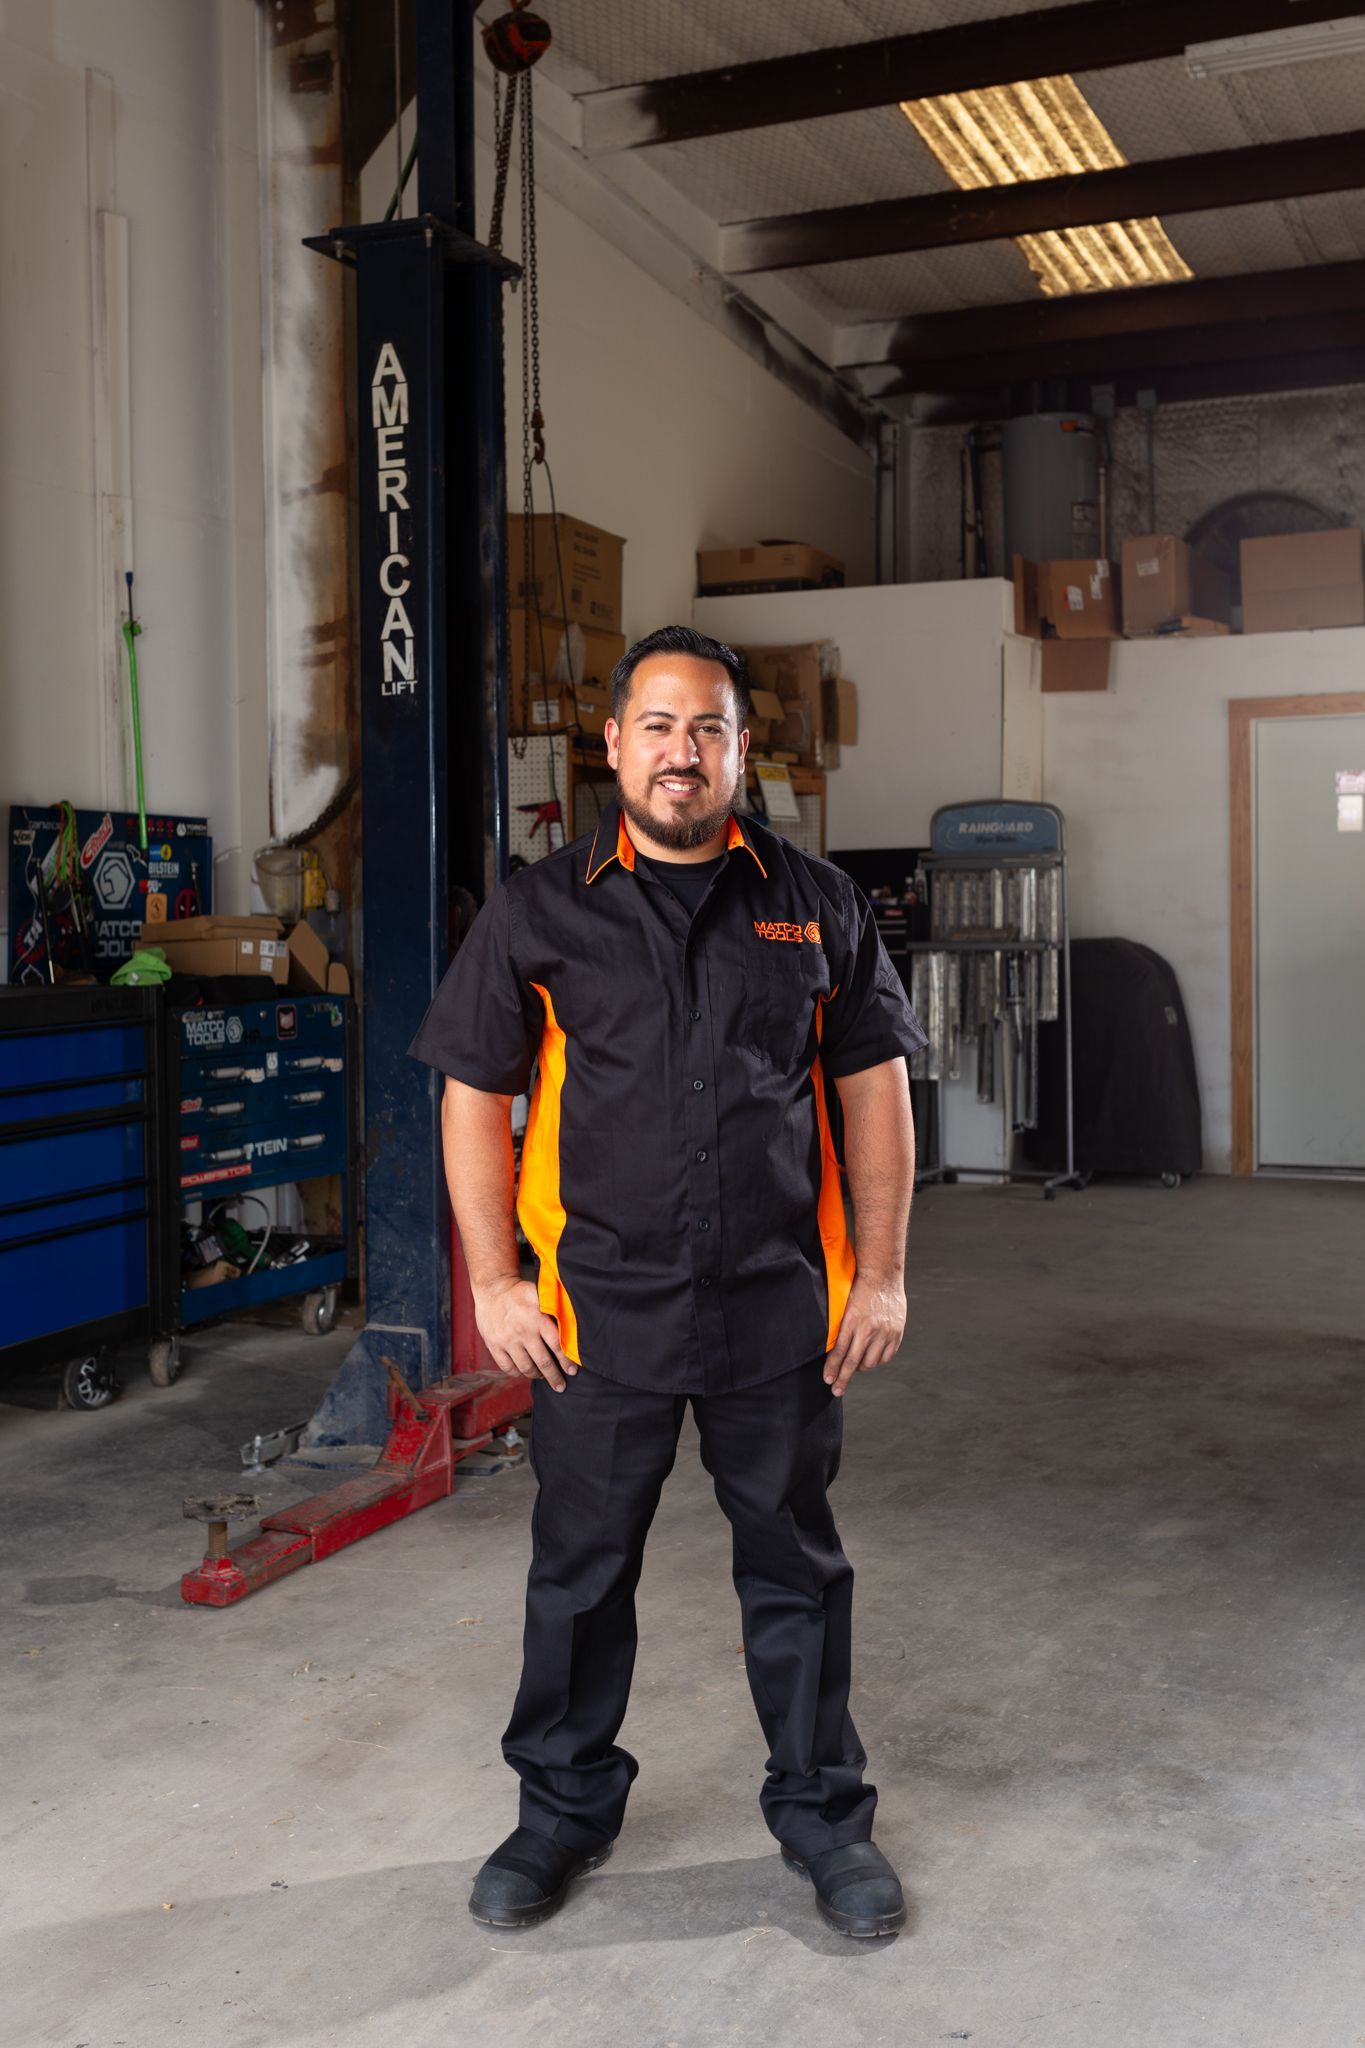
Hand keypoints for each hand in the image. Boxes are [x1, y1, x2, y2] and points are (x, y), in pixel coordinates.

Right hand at [474, 1277, 575, 1392]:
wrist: (492, 1288)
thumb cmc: (520, 1292)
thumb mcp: (540, 1296)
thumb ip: (554, 1311)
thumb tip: (572, 1326)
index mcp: (538, 1319)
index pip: (557, 1346)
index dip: (566, 1362)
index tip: (572, 1371)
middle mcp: (523, 1332)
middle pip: (543, 1362)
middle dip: (554, 1377)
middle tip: (560, 1386)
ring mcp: (508, 1341)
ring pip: (526, 1367)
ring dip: (537, 1375)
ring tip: (542, 1376)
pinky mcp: (494, 1345)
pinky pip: (508, 1367)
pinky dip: (517, 1373)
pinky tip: (523, 1372)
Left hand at [824, 1273, 905, 1397]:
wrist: (883, 1275)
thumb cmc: (860, 1289)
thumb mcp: (845, 1306)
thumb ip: (842, 1328)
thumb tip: (835, 1351)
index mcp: (852, 1320)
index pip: (840, 1351)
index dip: (832, 1368)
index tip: (827, 1380)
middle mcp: (869, 1328)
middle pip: (854, 1361)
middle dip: (843, 1378)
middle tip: (836, 1390)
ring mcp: (885, 1331)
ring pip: (870, 1361)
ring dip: (861, 1367)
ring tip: (855, 1366)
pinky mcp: (896, 1332)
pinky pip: (886, 1356)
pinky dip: (877, 1360)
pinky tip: (871, 1358)